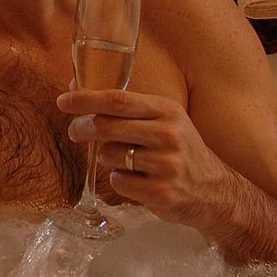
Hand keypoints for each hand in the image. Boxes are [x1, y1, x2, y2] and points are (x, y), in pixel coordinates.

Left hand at [57, 87, 231, 227]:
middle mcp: (169, 135)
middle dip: (83, 128)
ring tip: (124, 160)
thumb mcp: (163, 120)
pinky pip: (117, 181)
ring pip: (109, 155)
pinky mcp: (160, 192)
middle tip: (75, 131)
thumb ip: (125, 106)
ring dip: (106, 157)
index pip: (118, 100)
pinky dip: (118, 180)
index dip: (85, 99)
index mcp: (167, 110)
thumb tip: (76, 83)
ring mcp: (166, 165)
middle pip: (107, 126)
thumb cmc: (178, 150)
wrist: (214, 191)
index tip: (62, 101)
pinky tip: (136, 180)